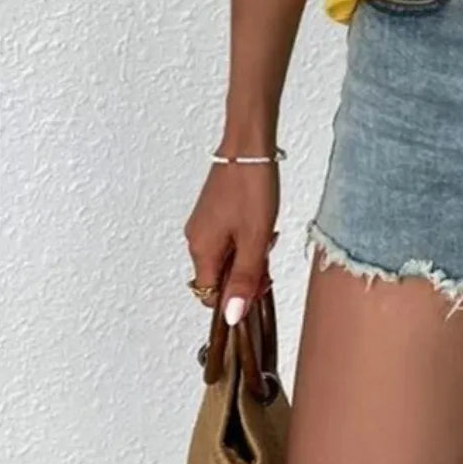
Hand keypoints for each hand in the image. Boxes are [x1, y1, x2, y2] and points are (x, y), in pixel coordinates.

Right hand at [184, 156, 278, 324]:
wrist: (249, 145)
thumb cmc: (252, 187)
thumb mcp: (255, 239)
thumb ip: (244, 279)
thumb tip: (232, 318)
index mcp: (201, 250)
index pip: (211, 296)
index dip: (236, 297)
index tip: (259, 283)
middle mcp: (195, 239)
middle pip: (218, 277)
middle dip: (244, 273)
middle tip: (267, 254)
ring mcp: (202, 224)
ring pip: (225, 257)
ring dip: (247, 254)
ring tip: (265, 233)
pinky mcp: (212, 211)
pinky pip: (226, 239)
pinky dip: (244, 238)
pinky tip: (259, 223)